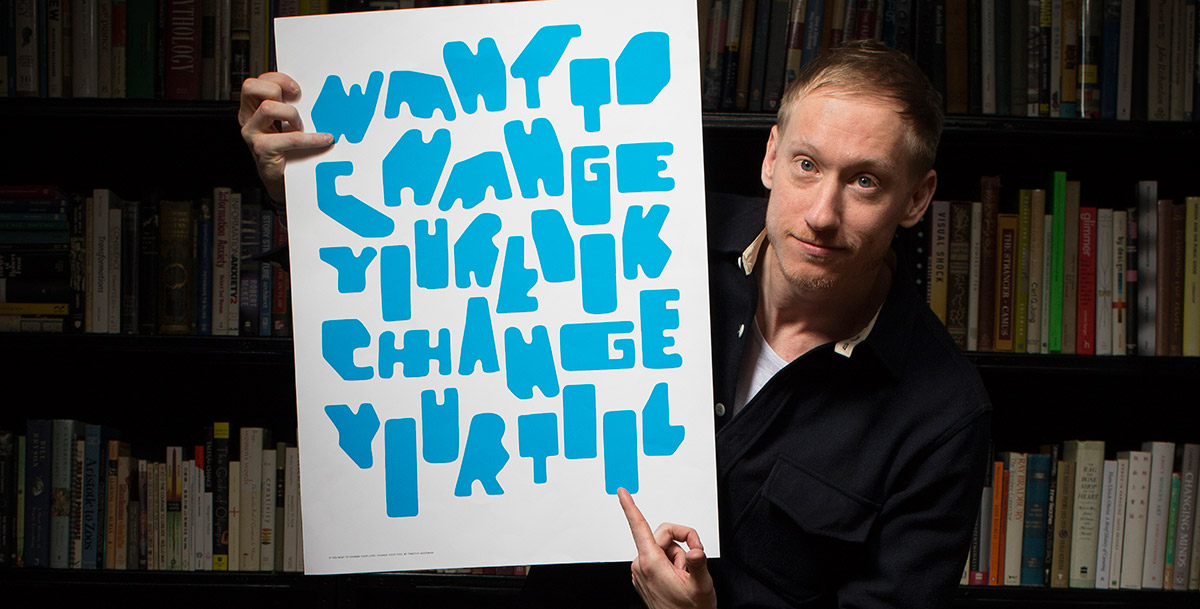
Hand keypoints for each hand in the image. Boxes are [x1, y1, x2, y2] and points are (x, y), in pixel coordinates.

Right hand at [238, 72, 334, 202]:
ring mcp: (252, 133)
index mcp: (251, 108)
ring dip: (291, 114)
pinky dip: (312, 138)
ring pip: (268, 108)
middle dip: (278, 90)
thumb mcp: (285, 122)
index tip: (297, 88)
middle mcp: (248, 118)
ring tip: (300, 126)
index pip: (257, 81)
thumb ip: (288, 106)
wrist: (280, 179)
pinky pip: (289, 138)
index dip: (278, 79)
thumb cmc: (285, 149)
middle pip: (253, 87)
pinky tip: (324, 139)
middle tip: (296, 101)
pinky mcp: (263, 149)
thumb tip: (310, 94)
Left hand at [618, 488, 715, 608]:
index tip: (621, 491)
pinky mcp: (644, 575)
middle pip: (662, 534)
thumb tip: (694, 549)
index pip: (638, 527)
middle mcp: (641, 565)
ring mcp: (641, 571)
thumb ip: (697, 562)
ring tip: (686, 576)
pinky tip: (678, 578)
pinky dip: (671, 562)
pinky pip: (659, 557)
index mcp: (650, 563)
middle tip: (695, 556)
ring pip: (663, 547)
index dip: (630, 507)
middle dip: (682, 541)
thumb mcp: (701, 585)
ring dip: (678, 556)